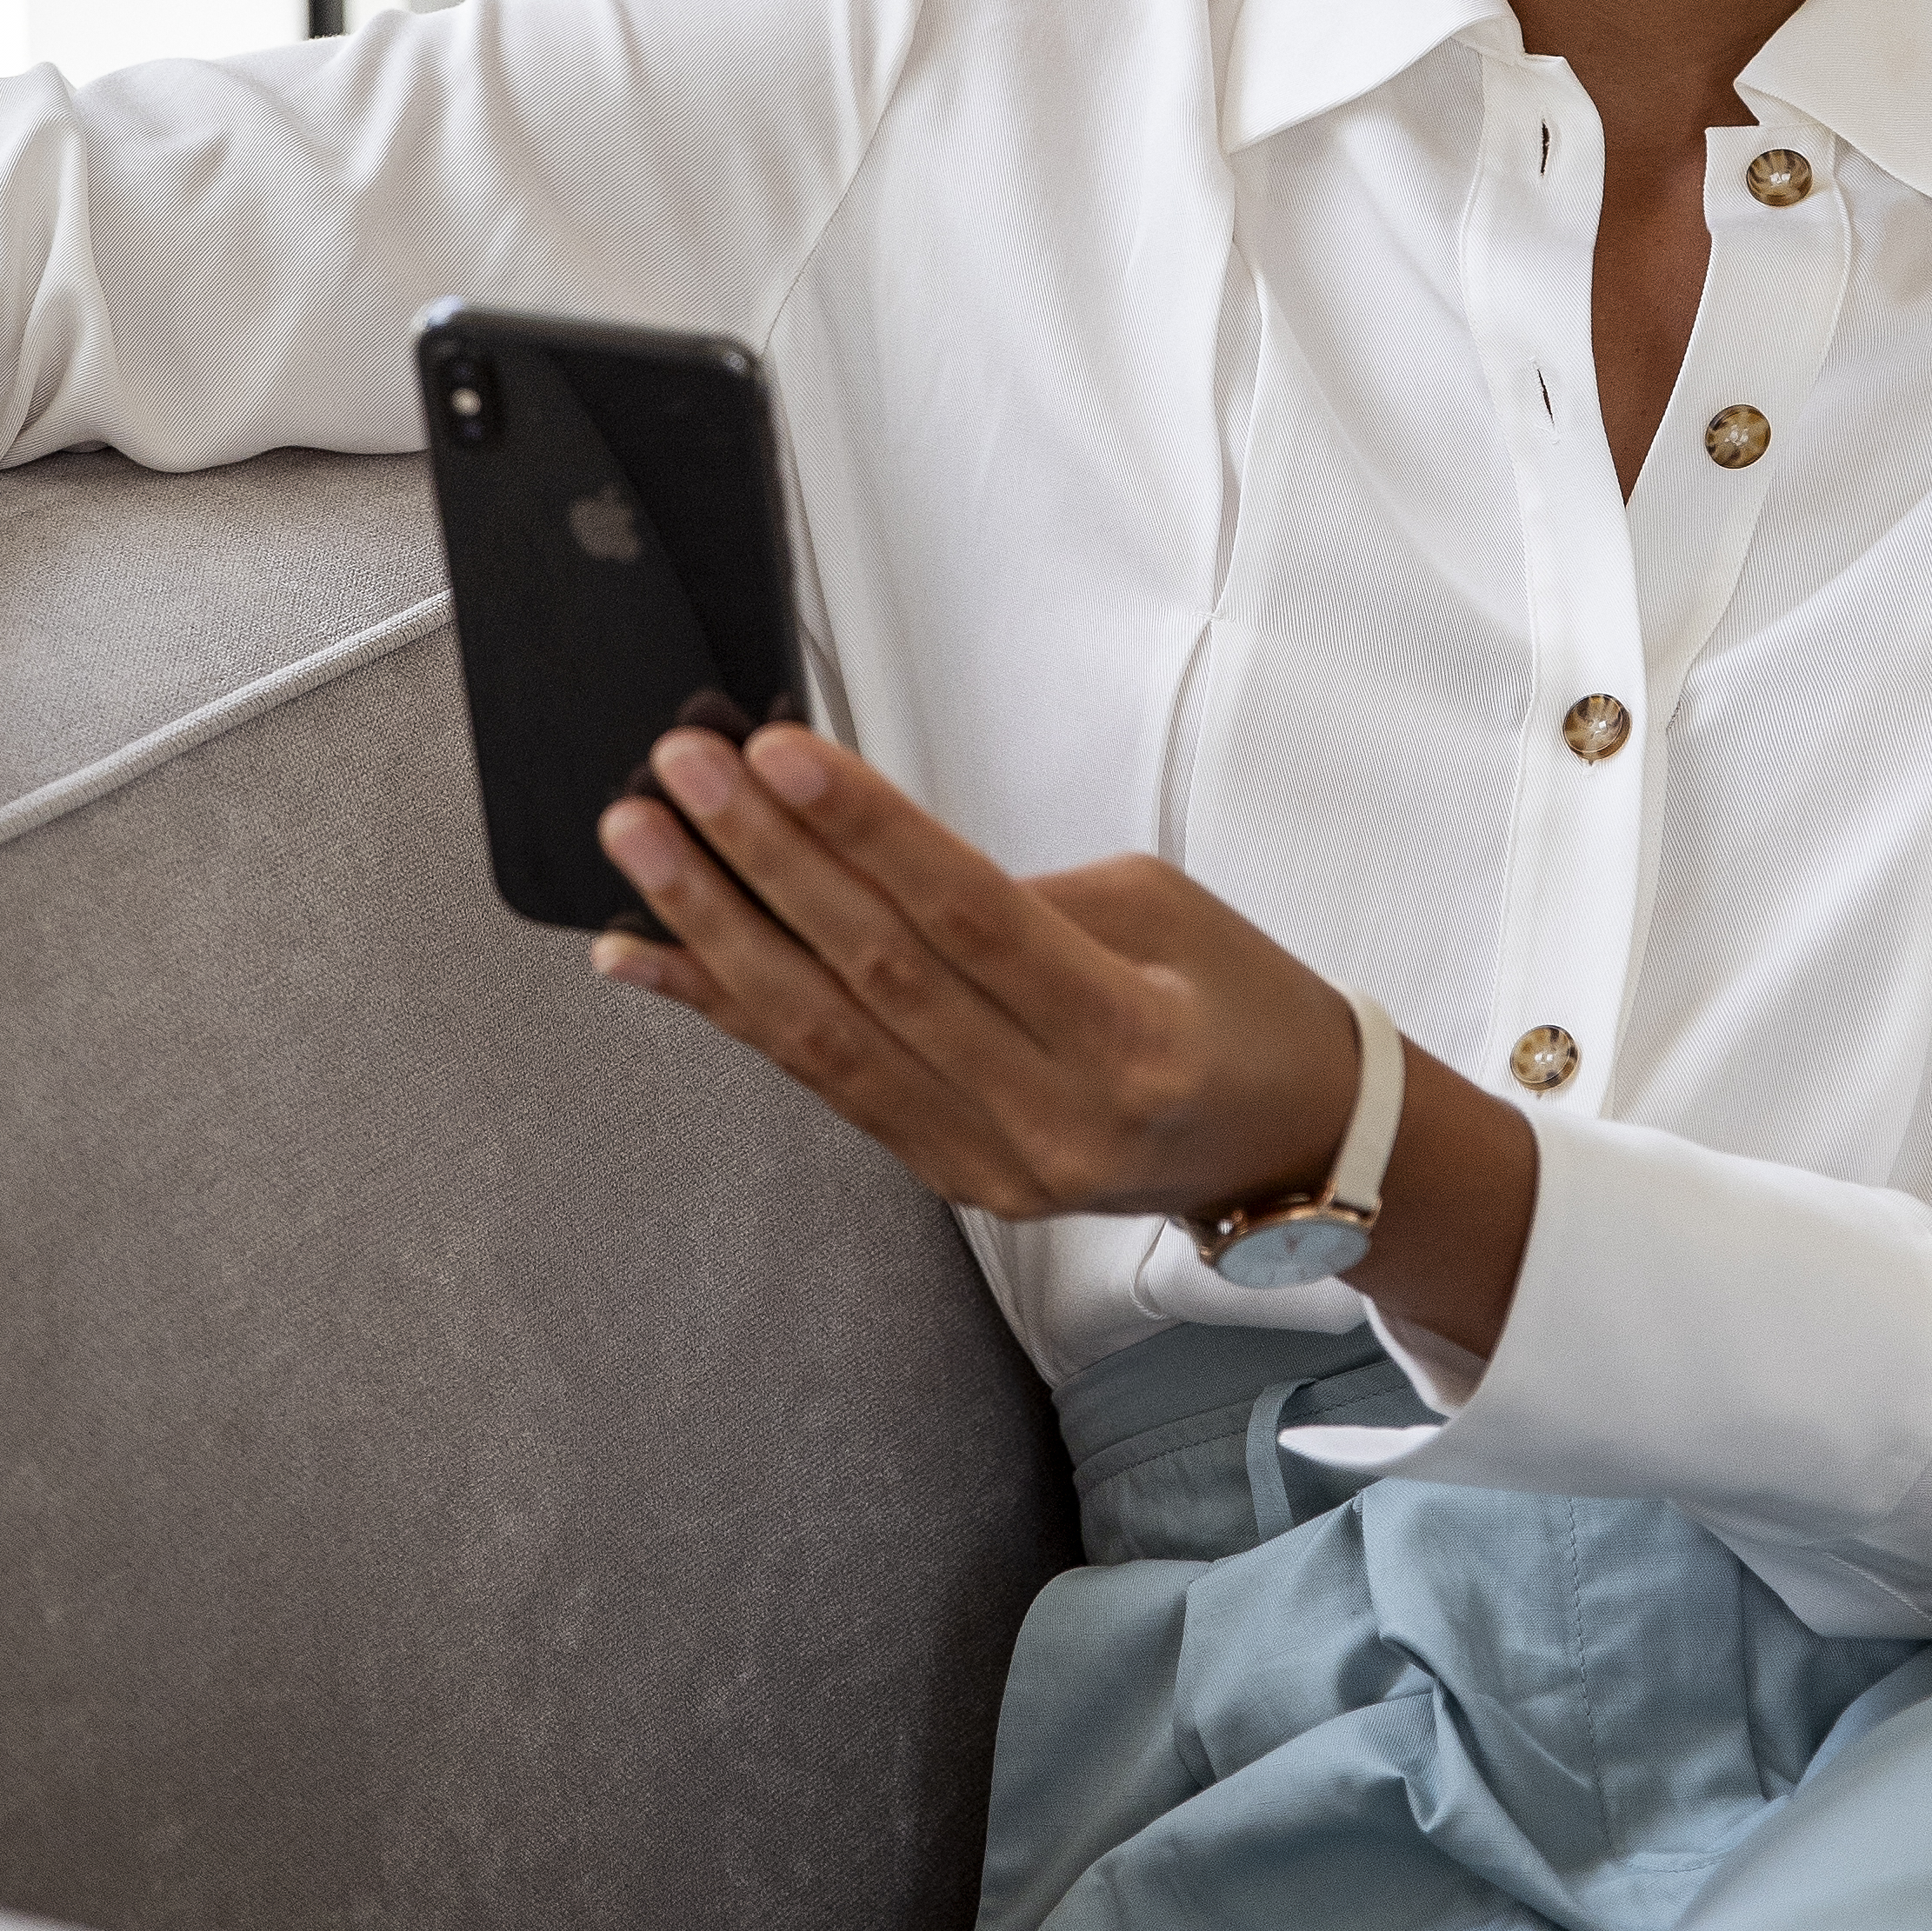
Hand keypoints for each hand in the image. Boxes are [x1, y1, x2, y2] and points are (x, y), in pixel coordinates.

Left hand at [591, 725, 1537, 1363]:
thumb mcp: (1158, 910)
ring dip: (718, 933)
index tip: (774, 753)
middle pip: (879, 976)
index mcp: (1129, 1041)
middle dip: (763, 863)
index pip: (967, 921)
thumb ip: (1010, 893)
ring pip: (825, 1039)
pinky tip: (646, 960)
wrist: (1288, 1145)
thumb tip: (853, 847)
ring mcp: (993, 1164)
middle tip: (682, 772)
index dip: (863, 832)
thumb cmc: (1239, 1006)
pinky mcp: (951, 1178)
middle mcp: (1053, 1120)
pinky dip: (728, 1012)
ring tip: (643, 845)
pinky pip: (822, 1082)